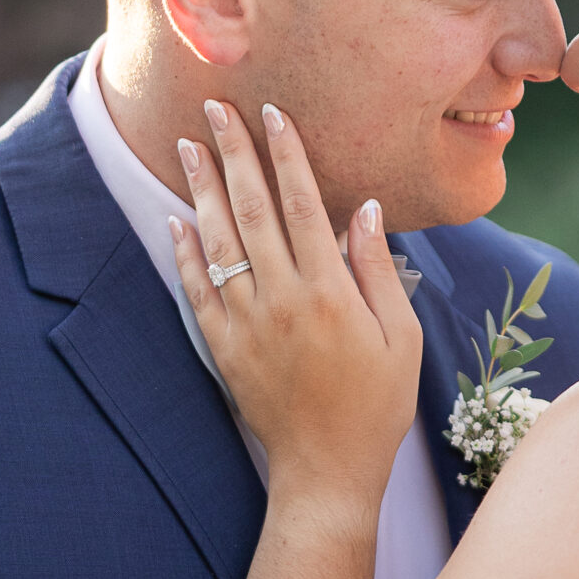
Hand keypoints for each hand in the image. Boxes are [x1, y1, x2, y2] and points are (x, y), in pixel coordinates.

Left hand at [171, 98, 422, 503]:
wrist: (328, 472)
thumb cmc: (378, 407)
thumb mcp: (401, 338)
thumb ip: (379, 270)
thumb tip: (365, 209)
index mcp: (331, 293)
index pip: (304, 205)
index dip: (286, 154)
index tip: (273, 113)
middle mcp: (283, 301)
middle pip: (253, 210)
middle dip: (233, 153)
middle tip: (214, 107)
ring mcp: (247, 325)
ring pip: (218, 242)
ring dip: (201, 190)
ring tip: (188, 145)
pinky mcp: (225, 349)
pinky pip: (196, 291)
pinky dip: (185, 253)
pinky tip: (177, 219)